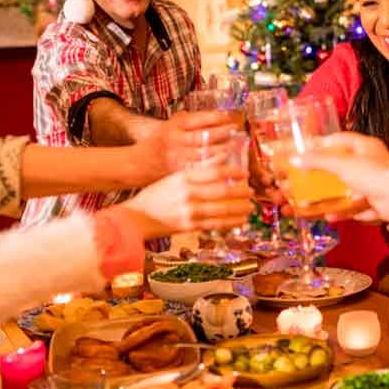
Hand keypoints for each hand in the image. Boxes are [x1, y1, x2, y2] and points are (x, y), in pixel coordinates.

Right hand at [117, 165, 253, 238]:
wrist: (136, 218)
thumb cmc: (154, 196)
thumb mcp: (172, 178)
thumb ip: (195, 173)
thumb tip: (220, 162)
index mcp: (183, 178)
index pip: (214, 172)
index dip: (233, 171)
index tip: (244, 173)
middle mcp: (188, 193)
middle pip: (222, 190)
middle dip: (241, 191)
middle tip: (251, 191)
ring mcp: (189, 211)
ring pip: (222, 209)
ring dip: (239, 208)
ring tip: (249, 207)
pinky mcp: (189, 226)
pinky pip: (215, 224)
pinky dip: (230, 222)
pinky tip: (239, 220)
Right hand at [137, 111, 240, 176]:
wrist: (138, 163)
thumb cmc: (158, 143)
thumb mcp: (169, 125)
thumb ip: (189, 121)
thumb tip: (217, 117)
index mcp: (175, 125)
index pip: (200, 119)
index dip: (217, 118)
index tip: (229, 118)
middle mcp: (176, 140)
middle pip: (205, 136)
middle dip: (224, 134)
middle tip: (237, 132)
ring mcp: (177, 157)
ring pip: (205, 153)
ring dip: (223, 151)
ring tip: (235, 148)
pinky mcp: (179, 172)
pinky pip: (201, 169)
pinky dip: (214, 166)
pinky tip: (225, 164)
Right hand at [291, 132, 388, 219]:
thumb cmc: (375, 173)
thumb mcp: (341, 163)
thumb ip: (317, 161)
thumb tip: (295, 159)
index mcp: (363, 147)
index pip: (339, 140)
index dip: (321, 145)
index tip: (305, 151)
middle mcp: (369, 164)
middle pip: (340, 168)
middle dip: (320, 177)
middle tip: (303, 181)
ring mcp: (374, 184)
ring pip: (347, 191)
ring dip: (328, 198)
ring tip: (310, 204)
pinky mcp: (377, 202)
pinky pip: (356, 208)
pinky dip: (343, 212)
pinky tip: (330, 216)